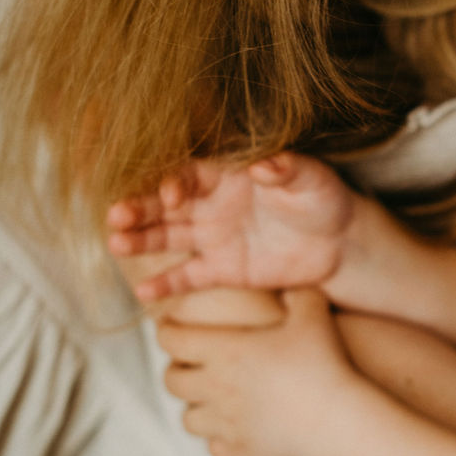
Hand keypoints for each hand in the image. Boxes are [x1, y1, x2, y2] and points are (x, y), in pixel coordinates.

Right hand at [107, 153, 355, 300]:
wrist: (340, 242)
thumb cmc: (324, 198)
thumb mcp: (311, 178)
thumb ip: (286, 169)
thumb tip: (263, 164)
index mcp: (227, 174)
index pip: (189, 174)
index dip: (174, 181)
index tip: (170, 195)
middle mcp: (211, 203)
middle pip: (166, 204)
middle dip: (140, 208)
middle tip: (115, 216)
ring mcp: (213, 237)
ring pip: (168, 237)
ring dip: (140, 240)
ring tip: (115, 244)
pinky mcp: (221, 269)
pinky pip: (188, 277)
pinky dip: (166, 284)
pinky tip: (143, 291)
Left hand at [157, 286, 354, 455]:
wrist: (334, 419)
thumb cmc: (322, 362)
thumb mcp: (313, 314)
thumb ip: (297, 294)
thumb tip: (288, 287)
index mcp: (224, 351)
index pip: (172, 340)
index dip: (167, 330)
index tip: (170, 325)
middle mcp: (215, 388)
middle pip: (171, 381)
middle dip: (176, 369)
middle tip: (191, 361)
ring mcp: (225, 423)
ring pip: (187, 418)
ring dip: (194, 405)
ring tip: (211, 397)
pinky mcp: (241, 449)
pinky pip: (214, 446)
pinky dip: (219, 437)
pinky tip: (235, 425)